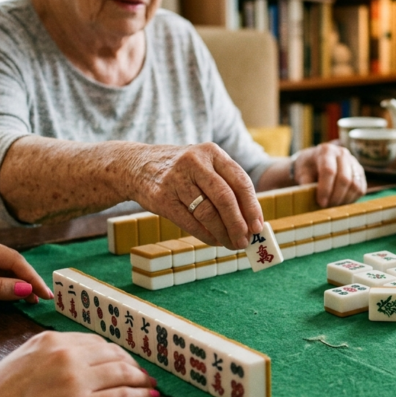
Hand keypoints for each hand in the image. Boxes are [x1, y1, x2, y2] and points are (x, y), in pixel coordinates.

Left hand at [0, 233, 51, 315]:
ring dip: (15, 284)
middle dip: (26, 280)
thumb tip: (26, 290)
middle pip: (9, 263)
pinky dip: (1, 285)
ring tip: (30, 299)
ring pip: (0, 269)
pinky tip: (10, 295)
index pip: (14, 259)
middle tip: (43, 299)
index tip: (46, 294)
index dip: (32, 277)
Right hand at [0, 332, 157, 396]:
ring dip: (141, 380)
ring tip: (150, 386)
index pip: (94, 342)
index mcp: (49, 341)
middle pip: (113, 354)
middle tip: (142, 375)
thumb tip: (71, 365)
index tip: (123, 362)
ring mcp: (75, 380)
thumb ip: (45, 358)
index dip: (113, 353)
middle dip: (131, 365)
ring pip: (123, 373)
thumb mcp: (17, 364)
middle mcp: (65, 355)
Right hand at [128, 142, 263, 249]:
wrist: (136, 166)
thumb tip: (251, 220)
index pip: (240, 181)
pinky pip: (190, 222)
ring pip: (207, 213)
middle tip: (246, 240)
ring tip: (232, 244)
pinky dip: (206, 235)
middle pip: (225, 198)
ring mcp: (176, 180)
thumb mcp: (204, 165)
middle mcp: (195, 163)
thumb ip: (226, 185)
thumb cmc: (181, 170)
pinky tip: (215, 240)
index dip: (252, 206)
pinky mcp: (162, 198)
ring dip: (223, 233)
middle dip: (238, 224)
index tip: (258, 226)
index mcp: (212, 152)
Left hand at [292, 143, 366, 206]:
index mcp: (326, 151)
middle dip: (335, 197)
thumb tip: (309, 196)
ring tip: (333, 206)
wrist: (316, 161)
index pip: (329, 170)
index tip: (321, 202)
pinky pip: (361, 188)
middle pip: (344, 178)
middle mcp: (342, 153)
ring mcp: (353, 162)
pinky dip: (352, 199)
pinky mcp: (360, 172)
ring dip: (344, 199)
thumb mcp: (302, 173)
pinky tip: (341, 202)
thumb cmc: (308, 167)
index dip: (325, 189)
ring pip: (355, 184)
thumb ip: (305, 183)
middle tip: (327, 207)